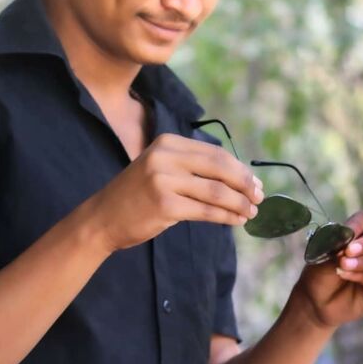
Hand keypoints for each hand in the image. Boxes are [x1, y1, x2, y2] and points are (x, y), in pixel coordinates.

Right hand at [84, 133, 263, 252]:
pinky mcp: (165, 205)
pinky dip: (226, 216)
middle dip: (245, 184)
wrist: (103, 217)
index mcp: (168, 142)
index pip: (215, 153)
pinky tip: (236, 221)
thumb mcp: (160, 167)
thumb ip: (193, 166)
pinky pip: (206, 211)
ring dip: (239, 203)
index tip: (255, 182)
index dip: (240, 169)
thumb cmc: (137, 194)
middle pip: (220, 168)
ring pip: (216, 191)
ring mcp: (164, 180)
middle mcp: (165, 156)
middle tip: (259, 197)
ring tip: (251, 212)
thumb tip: (239, 176)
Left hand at [293, 211, 362, 328]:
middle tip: (348, 251)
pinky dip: (362, 275)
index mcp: (356, 234)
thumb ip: (336, 244)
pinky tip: (345, 275)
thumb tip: (348, 237)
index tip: (347, 233)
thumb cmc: (318, 273)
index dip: (358, 225)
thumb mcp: (322, 254)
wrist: (315, 300)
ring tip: (343, 265)